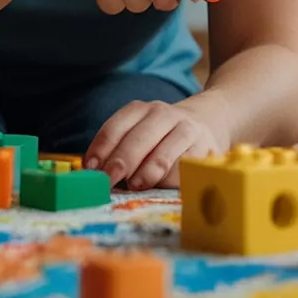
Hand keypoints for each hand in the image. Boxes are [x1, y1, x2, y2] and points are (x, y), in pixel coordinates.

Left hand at [85, 99, 228, 189]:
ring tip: (136, 185)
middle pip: (139, 140)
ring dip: (145, 174)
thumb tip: (96, 175)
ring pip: (162, 156)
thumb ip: (117, 151)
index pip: (116, 127)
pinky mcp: (205, 149)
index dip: (101, 149)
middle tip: (109, 181)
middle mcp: (164, 115)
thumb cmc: (160, 139)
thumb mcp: (137, 134)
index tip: (92, 170)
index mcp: (141, 110)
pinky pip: (183, 171)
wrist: (205, 124)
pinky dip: (169, 182)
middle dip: (121, 163)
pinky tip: (161, 187)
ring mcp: (187, 130)